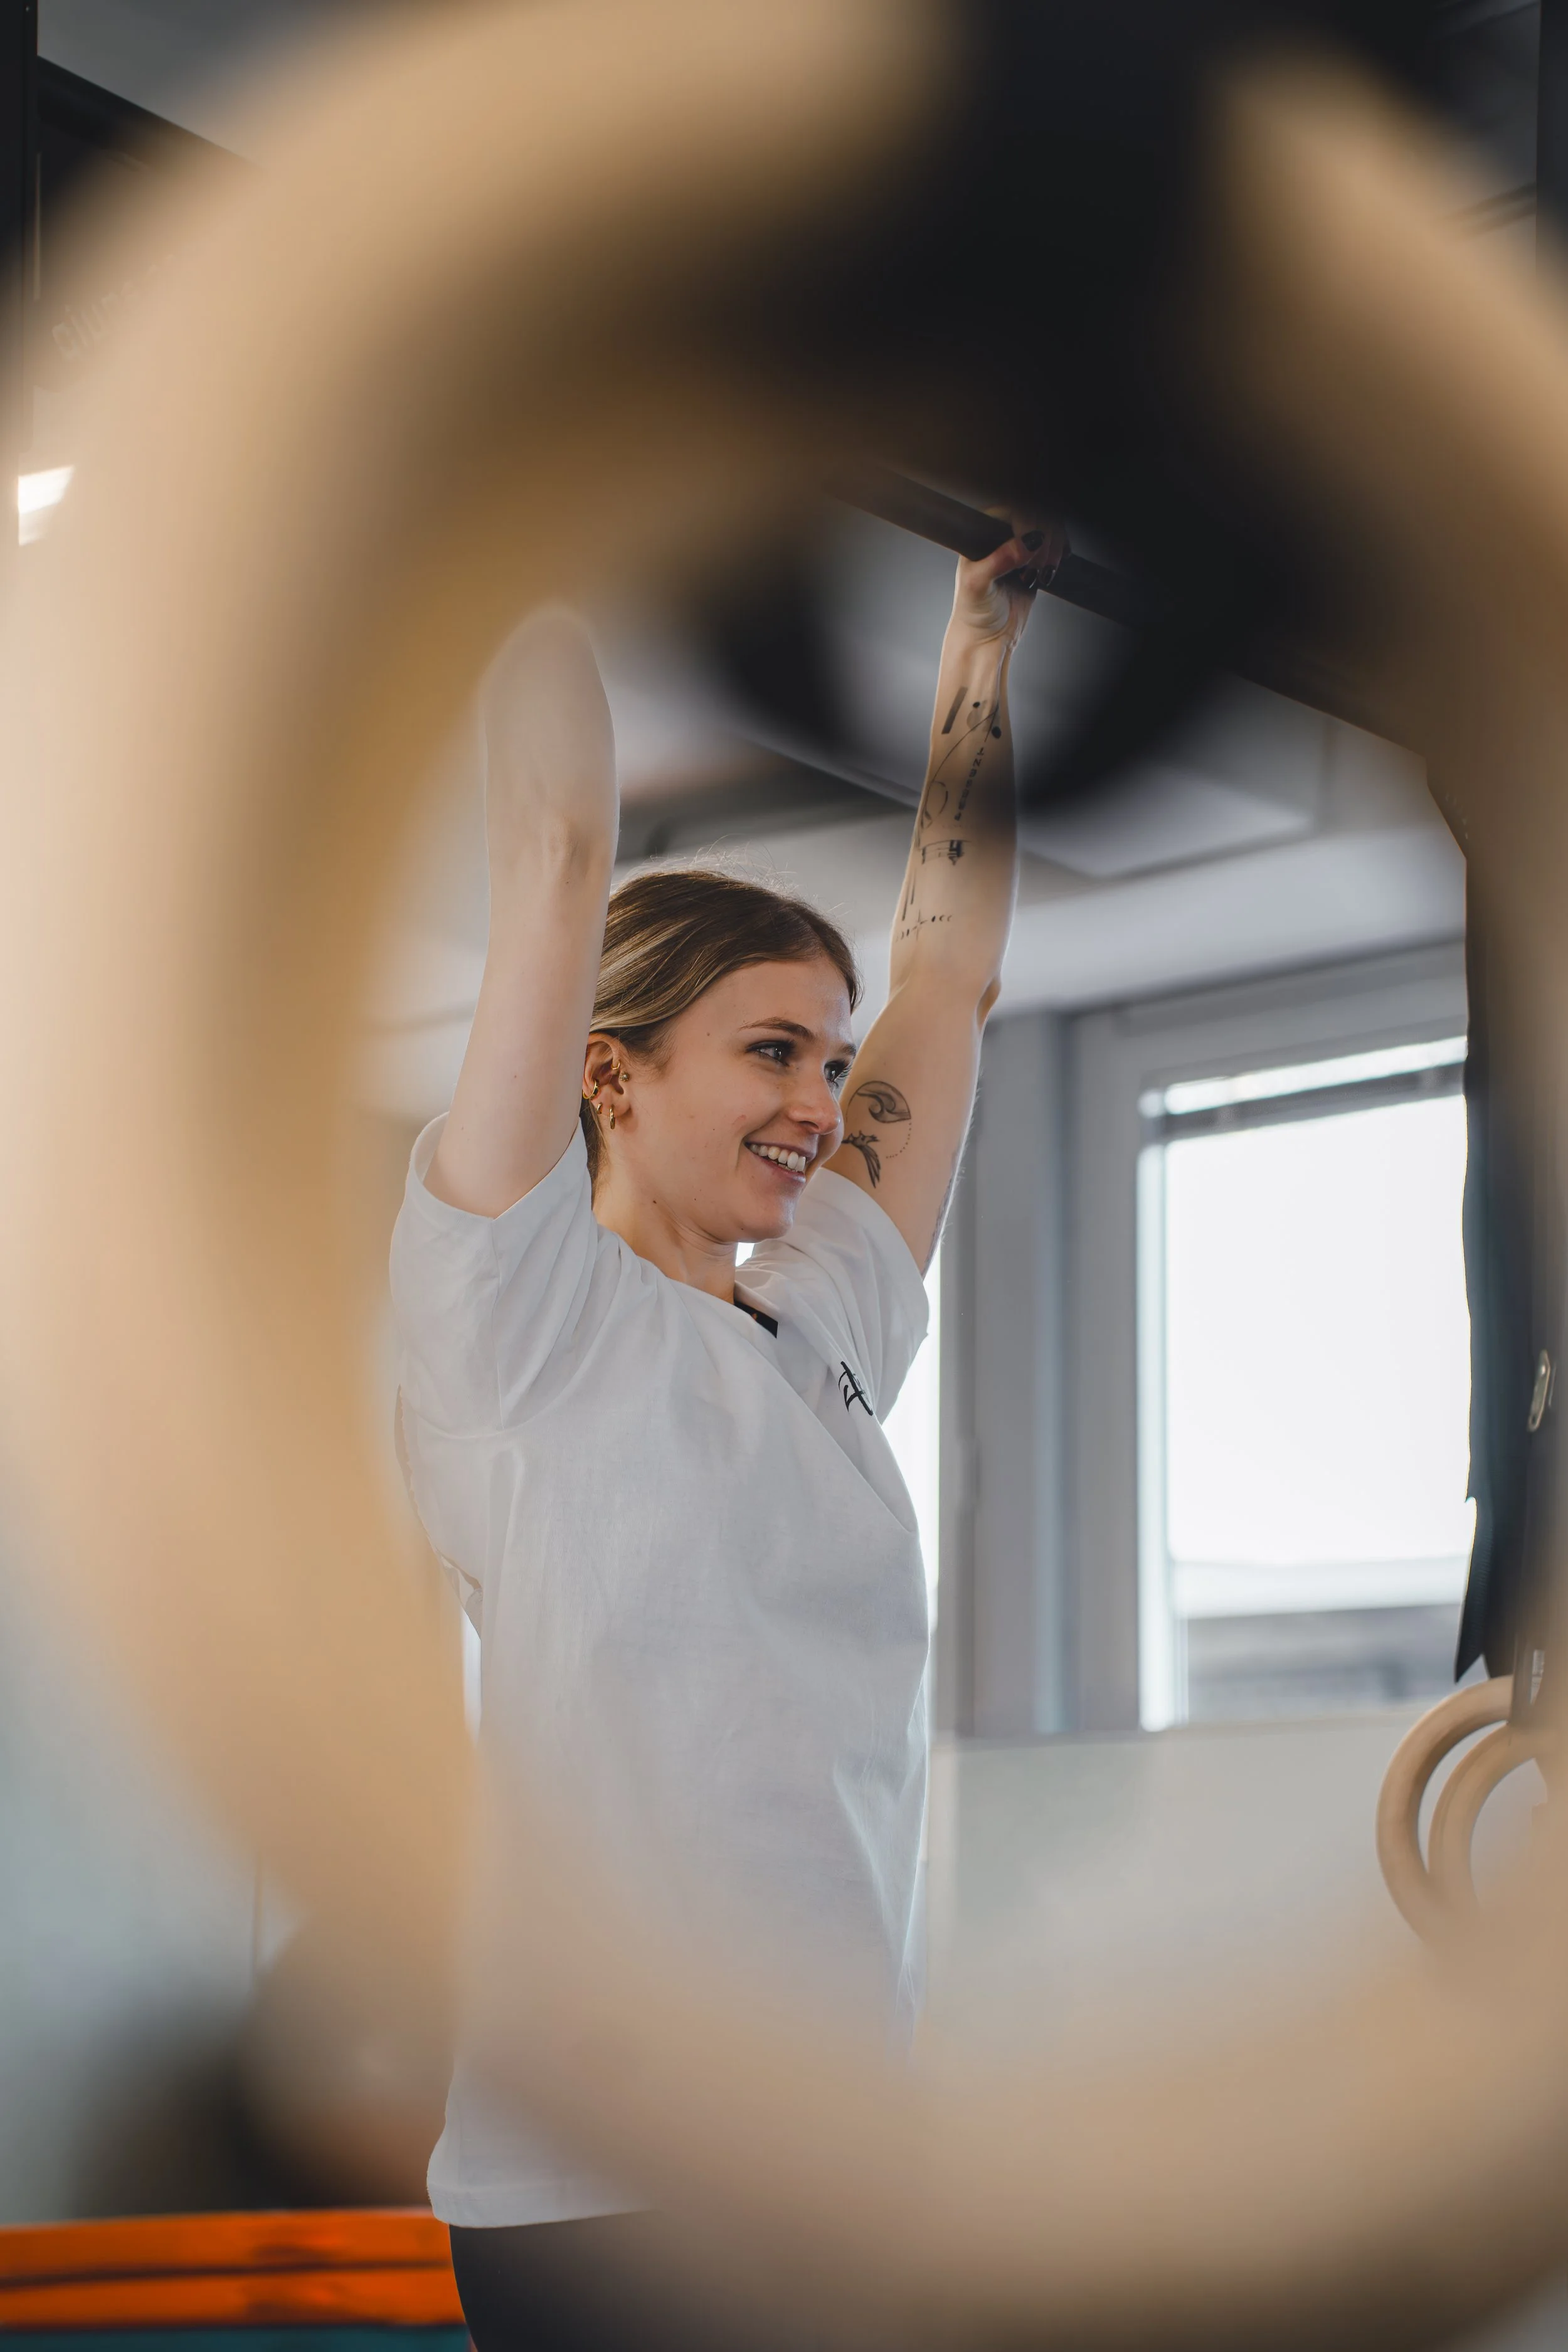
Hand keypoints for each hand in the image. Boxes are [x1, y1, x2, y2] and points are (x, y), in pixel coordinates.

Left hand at [949, 516, 1066, 652]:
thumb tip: (1026, 543)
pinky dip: (1059, 552)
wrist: (986, 639)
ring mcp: (1020, 549)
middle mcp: (1001, 537)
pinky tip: (1052, 567)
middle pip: (1036, 516)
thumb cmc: (972, 612)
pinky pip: (1055, 545)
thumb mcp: (978, 584)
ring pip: (1048, 528)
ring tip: (1040, 572)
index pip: (1012, 511)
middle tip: (1035, 565)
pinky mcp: (1036, 562)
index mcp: (981, 533)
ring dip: (1052, 547)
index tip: (1030, 545)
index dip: (1027, 524)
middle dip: (1043, 538)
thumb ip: (999, 560)